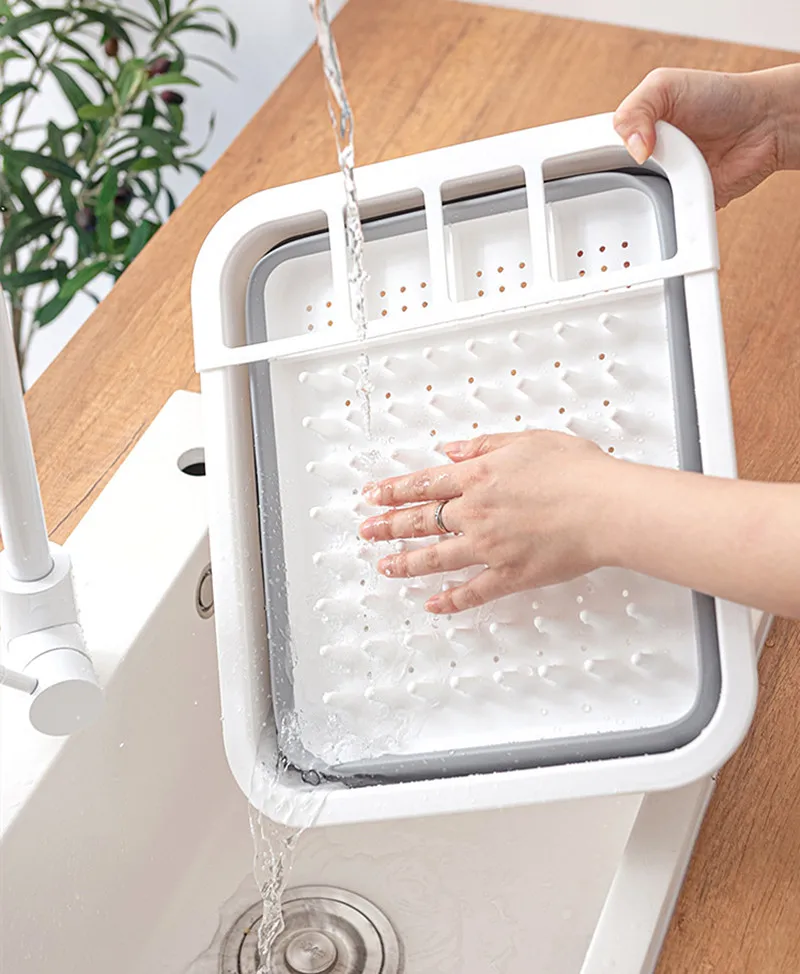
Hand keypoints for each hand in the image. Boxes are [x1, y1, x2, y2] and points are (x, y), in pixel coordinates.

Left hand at [358, 430, 616, 614]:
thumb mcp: (527, 440)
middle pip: (420, 521)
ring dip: (406, 562)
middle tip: (365, 532)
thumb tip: (449, 449)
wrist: (606, 507)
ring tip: (384, 566)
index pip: (423, 484)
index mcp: (477, 476)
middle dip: (388, 526)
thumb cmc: (577, 469)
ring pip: (435, 558)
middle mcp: (475, 512)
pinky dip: (451, 601)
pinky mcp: (509, 575)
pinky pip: (473, 592)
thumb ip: (483, 445)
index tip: (371, 496)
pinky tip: (433, 605)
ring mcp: (489, 547)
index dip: (393, 490)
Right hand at [614, 67, 779, 207]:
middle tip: (637, 167)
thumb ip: (636, 109)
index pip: (603, 150)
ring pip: (641, 203)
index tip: (601, 162)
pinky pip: (668, 218)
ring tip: (663, 177)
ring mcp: (666, 182)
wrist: (764, 124)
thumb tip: (633, 150)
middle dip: (623, 178)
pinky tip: (674, 198)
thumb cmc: (721, 97)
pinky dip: (671, 213)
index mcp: (636, 130)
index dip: (598, 157)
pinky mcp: (684, 204)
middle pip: (618, 181)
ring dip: (649, 195)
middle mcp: (648, 158)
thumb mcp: (666, 85)